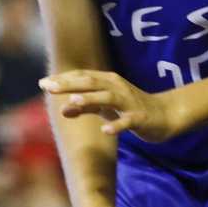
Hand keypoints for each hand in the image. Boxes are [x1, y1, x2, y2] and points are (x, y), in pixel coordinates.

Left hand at [41, 70, 175, 142]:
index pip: (82, 77)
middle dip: (70, 84)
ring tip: (74, 101)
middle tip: (49, 87)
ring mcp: (130, 102)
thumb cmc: (131, 108)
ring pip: (109, 98)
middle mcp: (118, 87)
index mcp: (109, 81)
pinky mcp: (140, 118)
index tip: (42, 84)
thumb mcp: (105, 107)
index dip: (63, 79)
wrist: (165, 115)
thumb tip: (62, 109)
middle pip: (92, 83)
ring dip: (92, 99)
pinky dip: (117, 125)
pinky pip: (127, 121)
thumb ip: (85, 107)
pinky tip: (105, 130)